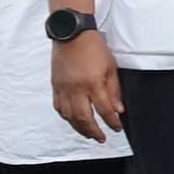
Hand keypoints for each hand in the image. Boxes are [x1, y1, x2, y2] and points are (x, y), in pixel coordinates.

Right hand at [50, 25, 121, 140]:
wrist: (71, 34)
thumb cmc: (94, 48)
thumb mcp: (111, 67)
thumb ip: (114, 90)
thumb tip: (118, 110)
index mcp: (93, 83)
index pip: (104, 110)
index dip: (112, 122)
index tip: (118, 129)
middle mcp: (76, 89)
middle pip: (84, 118)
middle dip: (94, 131)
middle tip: (101, 138)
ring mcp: (63, 88)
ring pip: (69, 116)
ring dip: (79, 128)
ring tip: (88, 134)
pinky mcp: (55, 86)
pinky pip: (59, 107)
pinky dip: (67, 117)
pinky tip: (73, 120)